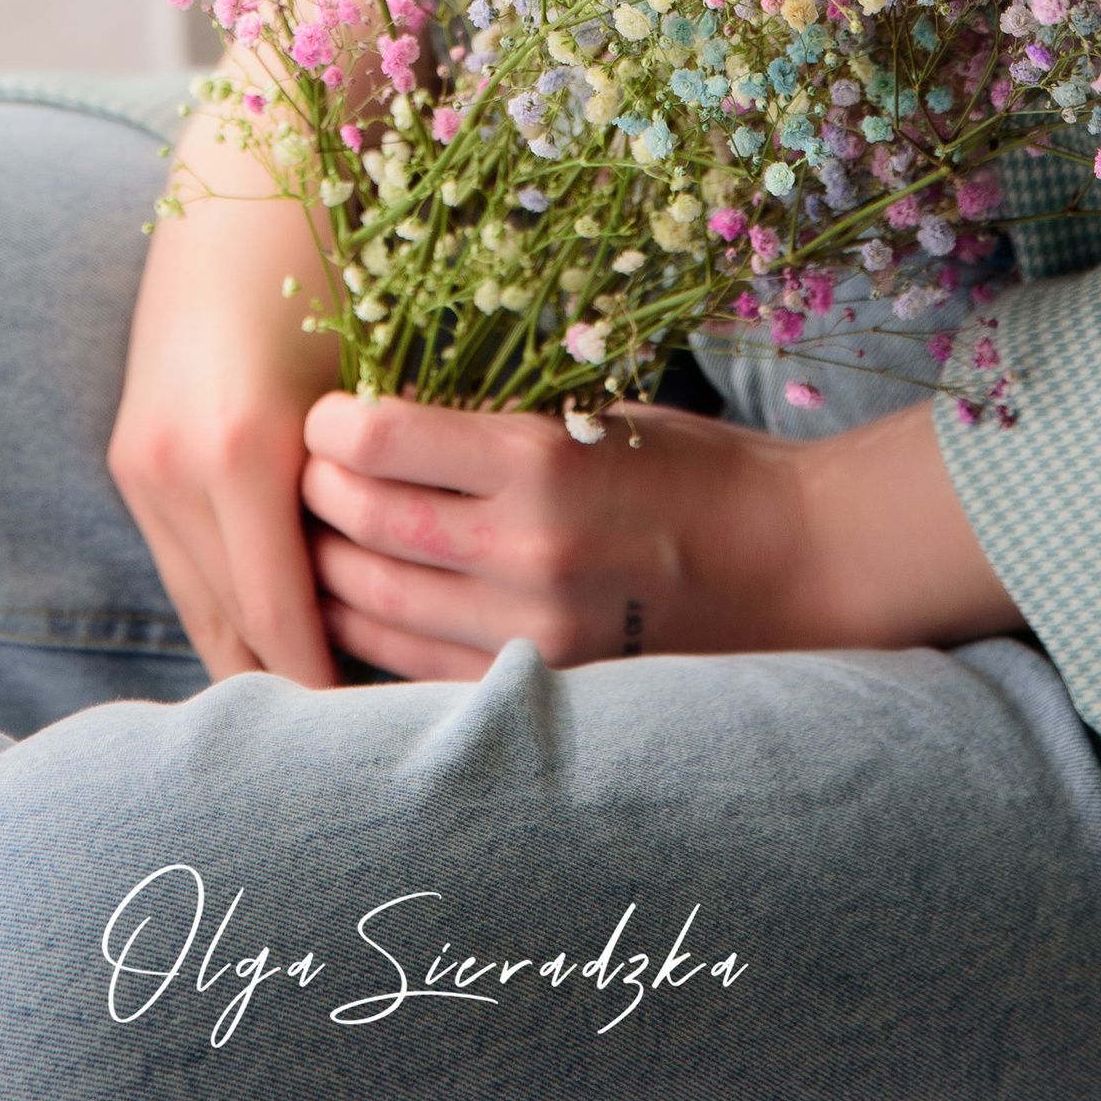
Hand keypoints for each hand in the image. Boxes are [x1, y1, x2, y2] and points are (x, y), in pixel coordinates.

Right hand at [106, 100, 348, 688]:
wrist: (250, 162)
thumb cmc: (347, 259)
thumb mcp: (376, 386)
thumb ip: (377, 502)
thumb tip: (412, 616)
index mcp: (241, 454)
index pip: (283, 630)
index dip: (337, 694)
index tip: (395, 732)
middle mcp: (172, 468)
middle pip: (233, 635)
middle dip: (299, 687)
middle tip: (377, 730)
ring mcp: (139, 461)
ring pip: (200, 607)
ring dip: (261, 646)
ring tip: (343, 681)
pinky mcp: (127, 450)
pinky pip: (183, 559)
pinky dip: (232, 594)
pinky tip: (296, 610)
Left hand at [298, 386, 1026, 678]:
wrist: (799, 564)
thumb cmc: (695, 467)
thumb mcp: (597, 413)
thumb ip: (494, 428)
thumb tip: (379, 420)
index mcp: (541, 462)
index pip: (377, 442)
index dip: (329, 425)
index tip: (324, 414)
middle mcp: (527, 553)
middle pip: (362, 525)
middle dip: (314, 497)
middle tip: (301, 475)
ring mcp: (532, 634)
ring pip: (374, 607)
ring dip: (327, 573)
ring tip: (314, 541)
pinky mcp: (544, 686)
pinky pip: (419, 669)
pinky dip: (372, 637)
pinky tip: (357, 606)